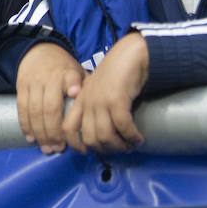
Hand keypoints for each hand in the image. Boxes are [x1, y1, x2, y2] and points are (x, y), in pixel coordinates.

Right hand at [14, 40, 84, 153]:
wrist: (39, 50)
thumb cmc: (64, 68)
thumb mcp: (79, 71)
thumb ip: (86, 90)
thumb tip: (96, 110)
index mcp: (67, 73)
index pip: (71, 80)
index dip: (73, 86)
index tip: (76, 94)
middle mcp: (49, 78)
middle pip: (50, 108)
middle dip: (54, 131)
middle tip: (60, 148)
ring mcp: (34, 82)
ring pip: (34, 111)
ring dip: (41, 133)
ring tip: (47, 148)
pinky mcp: (21, 86)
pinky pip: (22, 108)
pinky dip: (26, 125)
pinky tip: (31, 138)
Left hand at [62, 32, 148, 153]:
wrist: (131, 54)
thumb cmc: (118, 73)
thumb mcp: (99, 90)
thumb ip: (95, 107)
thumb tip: (101, 134)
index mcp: (80, 99)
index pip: (68, 128)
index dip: (75, 144)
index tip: (87, 152)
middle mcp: (87, 101)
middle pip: (90, 138)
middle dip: (106, 149)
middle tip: (120, 149)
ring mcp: (100, 100)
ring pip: (106, 136)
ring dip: (120, 146)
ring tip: (131, 145)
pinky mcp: (116, 99)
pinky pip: (123, 126)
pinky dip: (132, 136)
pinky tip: (139, 138)